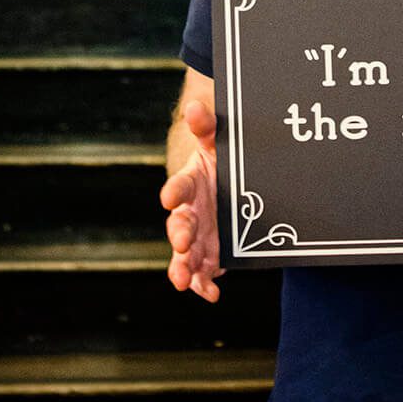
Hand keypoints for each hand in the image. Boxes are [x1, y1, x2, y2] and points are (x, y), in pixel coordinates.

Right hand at [160, 99, 223, 301]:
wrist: (233, 179)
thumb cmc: (221, 156)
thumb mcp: (218, 139)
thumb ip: (207, 125)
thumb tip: (195, 107)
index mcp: (190, 182)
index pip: (179, 186)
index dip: (174, 192)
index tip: (169, 198)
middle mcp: (189, 210)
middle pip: (179, 224)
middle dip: (180, 233)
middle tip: (183, 241)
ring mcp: (198, 234)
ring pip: (185, 254)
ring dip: (183, 266)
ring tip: (183, 281)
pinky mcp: (209, 253)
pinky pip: (203, 272)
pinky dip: (204, 284)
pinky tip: (211, 294)